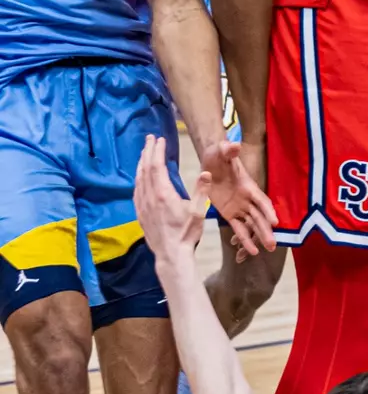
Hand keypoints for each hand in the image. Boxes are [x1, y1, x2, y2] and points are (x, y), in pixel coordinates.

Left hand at [133, 135, 203, 274]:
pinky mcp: (140, 213)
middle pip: (145, 169)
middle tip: (149, 139)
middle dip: (147, 152)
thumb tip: (206, 172)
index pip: (157, 166)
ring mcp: (143, 205)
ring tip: (144, 153)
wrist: (171, 254)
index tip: (159, 139)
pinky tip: (140, 177)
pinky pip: (136, 190)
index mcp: (164, 194)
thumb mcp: (198, 212)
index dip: (157, 151)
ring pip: (139, 179)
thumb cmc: (187, 233)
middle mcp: (150, 196)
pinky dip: (138, 178)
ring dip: (141, 163)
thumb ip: (201, 191)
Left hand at [194, 136, 276, 258]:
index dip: (267, 210)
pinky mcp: (231, 214)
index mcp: (247, 186)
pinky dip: (243, 239)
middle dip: (266, 230)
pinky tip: (248, 252)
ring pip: (252, 225)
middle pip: (259, 217)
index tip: (275, 222)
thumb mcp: (220, 151)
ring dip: (259, 237)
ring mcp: (240, 208)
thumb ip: (228, 150)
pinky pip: (238, 228)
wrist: (210, 162)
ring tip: (265, 251)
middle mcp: (247, 199)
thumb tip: (234, 145)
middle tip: (273, 245)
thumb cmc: (217, 155)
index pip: (260, 200)